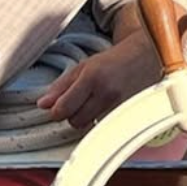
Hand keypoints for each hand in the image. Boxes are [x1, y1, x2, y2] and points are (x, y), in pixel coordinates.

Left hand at [35, 33, 161, 129]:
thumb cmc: (112, 61)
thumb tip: (42, 104)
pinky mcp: (127, 115)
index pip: (63, 108)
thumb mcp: (83, 67)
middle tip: (78, 100)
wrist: (144, 58)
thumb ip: (61, 86)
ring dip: (85, 118)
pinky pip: (103, 127)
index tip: (57, 105)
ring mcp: (118, 106)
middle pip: (74, 121)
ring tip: (92, 102)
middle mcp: (106, 93)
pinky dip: (99, 121)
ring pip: (88, 126)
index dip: (56, 110)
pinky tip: (104, 107)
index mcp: (92, 77)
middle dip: (71, 113)